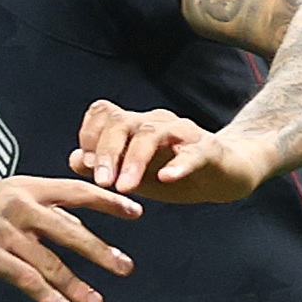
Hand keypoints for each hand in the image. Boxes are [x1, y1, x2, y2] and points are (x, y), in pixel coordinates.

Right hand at [0, 176, 139, 301]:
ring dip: (76, 285)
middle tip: (127, 268)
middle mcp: (18, 204)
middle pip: (71, 230)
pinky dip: (47, 295)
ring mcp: (3, 230)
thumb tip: (77, 225)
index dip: (109, 202)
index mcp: (26, 187)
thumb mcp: (1, 200)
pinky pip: (26, 279)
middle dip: (102, 251)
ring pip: (51, 262)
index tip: (137, 213)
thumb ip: (39, 211)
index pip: (76, 192)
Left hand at [72, 101, 279, 203]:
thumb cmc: (177, 173)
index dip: (89, 135)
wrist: (227, 174)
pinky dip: (178, 164)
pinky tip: (167, 178)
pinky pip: (192, 152)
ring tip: (125, 187)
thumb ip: (106, 168)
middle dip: (106, 152)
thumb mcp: (136, 175)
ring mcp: (183, 133)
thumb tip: (74, 159)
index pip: (104, 113)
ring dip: (134, 161)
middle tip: (102, 182)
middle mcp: (156, 123)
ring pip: (151, 135)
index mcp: (136, 126)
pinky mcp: (209, 150)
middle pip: (122, 121)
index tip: (84, 165)